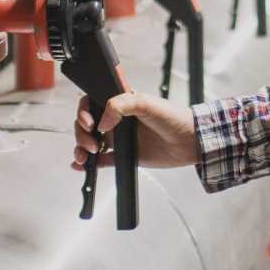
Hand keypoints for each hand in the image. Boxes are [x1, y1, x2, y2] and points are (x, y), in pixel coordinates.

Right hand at [71, 92, 199, 170]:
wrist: (188, 141)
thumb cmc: (172, 117)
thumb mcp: (146, 103)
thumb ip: (120, 105)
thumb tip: (102, 122)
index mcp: (120, 103)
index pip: (92, 102)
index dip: (83, 112)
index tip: (89, 123)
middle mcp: (116, 120)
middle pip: (86, 125)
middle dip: (81, 134)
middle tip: (92, 144)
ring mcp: (118, 139)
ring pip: (90, 143)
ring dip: (81, 149)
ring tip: (85, 157)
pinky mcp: (123, 156)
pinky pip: (100, 161)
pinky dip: (89, 164)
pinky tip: (83, 166)